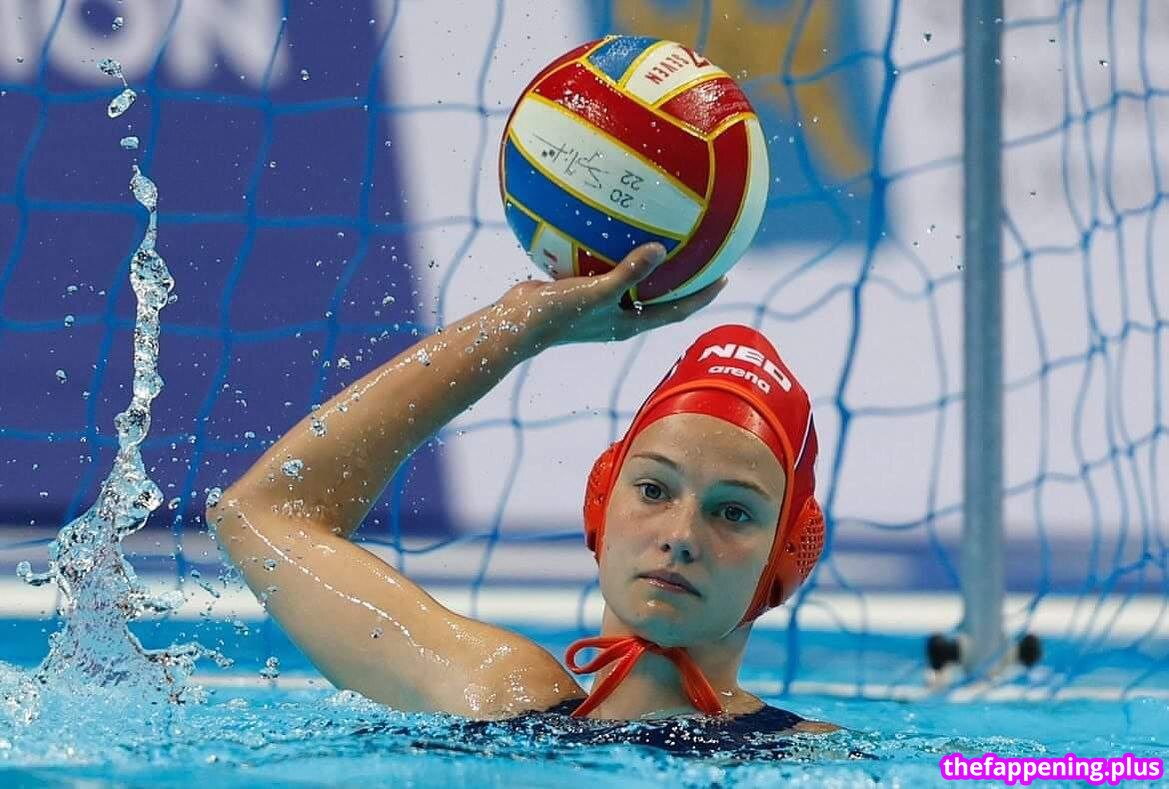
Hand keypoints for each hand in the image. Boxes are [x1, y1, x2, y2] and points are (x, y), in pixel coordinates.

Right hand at [498, 243, 727, 349]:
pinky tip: (615, 224)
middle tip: (707, 253)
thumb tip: (660, 248)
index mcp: (631, 322)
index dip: (703, 296)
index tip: (726, 278)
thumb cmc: (558, 314)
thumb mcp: (598, 291)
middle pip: (663, 295)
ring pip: (634, 280)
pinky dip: (614, 250)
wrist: (517, 322)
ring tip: (667, 234)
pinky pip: (606, 266)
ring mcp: (601, 303)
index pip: (678, 310)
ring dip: (650, 263)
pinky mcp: (582, 289)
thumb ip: (629, 271)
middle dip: (685, 277)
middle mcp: (620, 315)